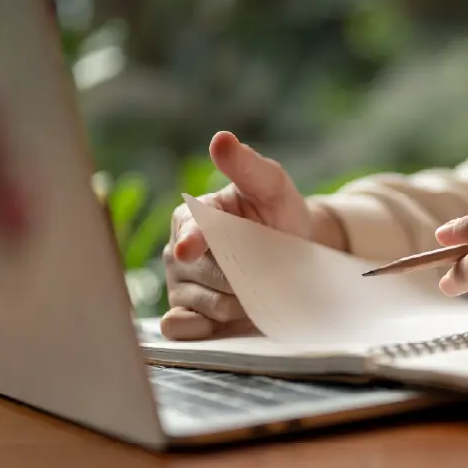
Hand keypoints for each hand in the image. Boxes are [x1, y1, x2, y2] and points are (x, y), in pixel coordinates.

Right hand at [160, 131, 347, 339]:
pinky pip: (181, 328)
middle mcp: (176, 249)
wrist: (291, 251)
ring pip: (206, 304)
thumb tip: (221, 139)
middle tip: (264, 265)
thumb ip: (248, 165)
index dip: (193, 240)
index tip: (191, 247)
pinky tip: (224, 320)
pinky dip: (203, 327)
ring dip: (238, 302)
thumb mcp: (272, 185)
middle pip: (206, 275)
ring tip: (254, 285)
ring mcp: (178, 283)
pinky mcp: (182, 313)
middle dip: (243, 276)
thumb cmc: (278, 213)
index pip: (190, 232)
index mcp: (191, 215)